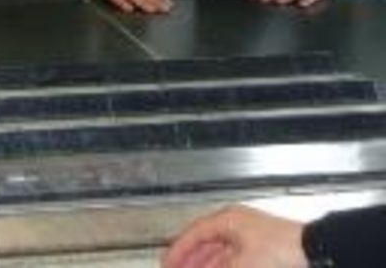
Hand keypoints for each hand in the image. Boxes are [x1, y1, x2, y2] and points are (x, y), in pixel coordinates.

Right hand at [163, 204, 307, 267]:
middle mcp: (237, 225)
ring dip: (206, 264)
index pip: (194, 233)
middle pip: (205, 242)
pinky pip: (233, 259)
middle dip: (190, 258)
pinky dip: (222, 266)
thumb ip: (215, 267)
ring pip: (219, 253)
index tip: (167, 261)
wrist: (315, 251)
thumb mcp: (241, 263)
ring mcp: (250, 237)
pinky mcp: (263, 250)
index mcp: (228, 219)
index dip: (178, 249)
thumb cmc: (283, 247)